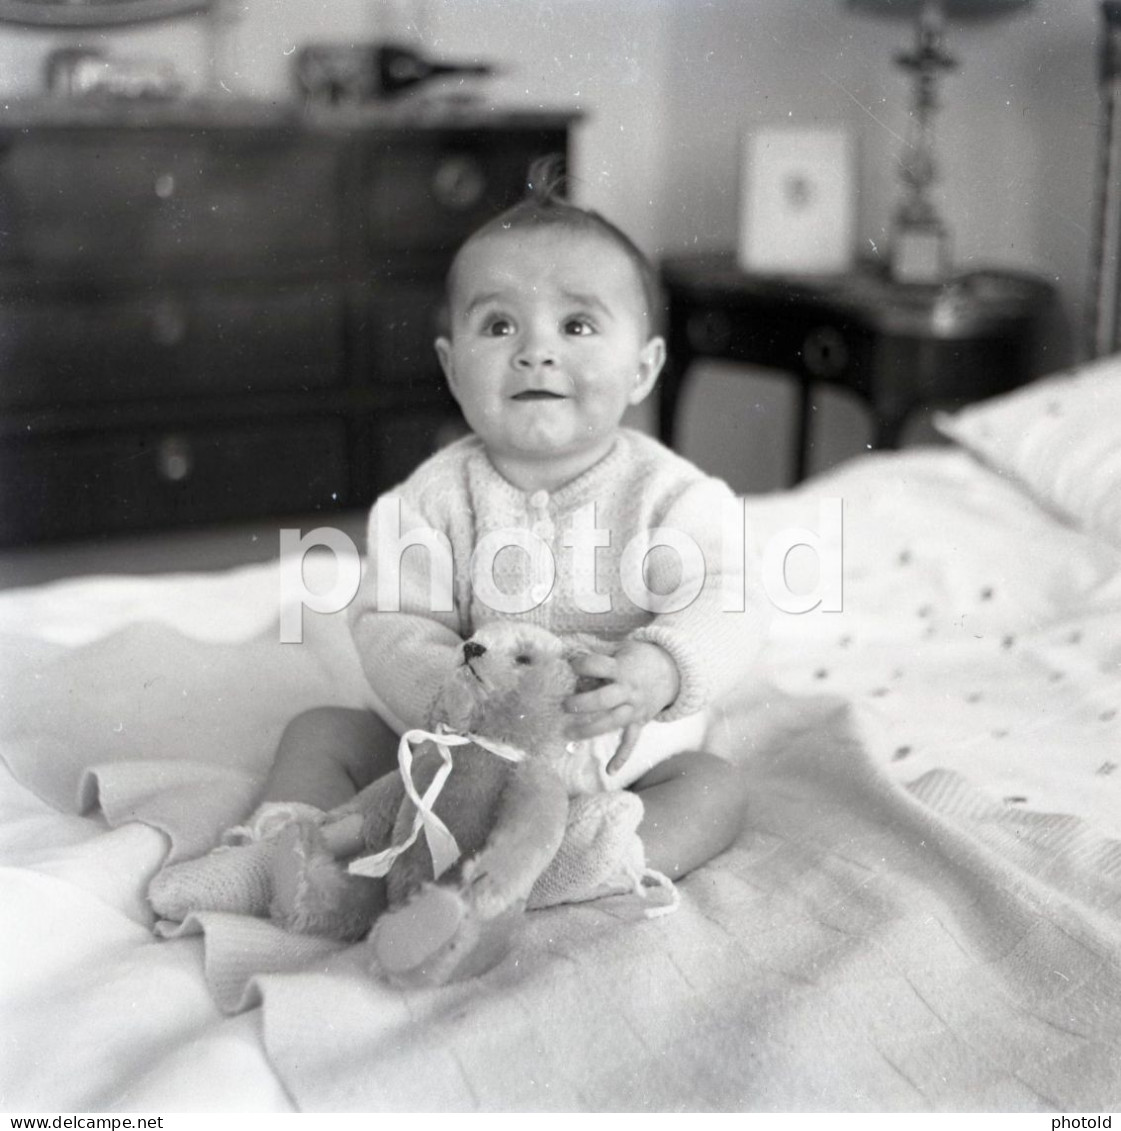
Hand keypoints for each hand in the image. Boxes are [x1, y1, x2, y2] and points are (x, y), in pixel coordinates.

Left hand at [564, 640, 679, 747]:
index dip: (582, 664)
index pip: (598, 666)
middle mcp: (629, 690)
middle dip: (583, 703)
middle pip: (604, 699)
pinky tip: (609, 771)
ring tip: (568, 733)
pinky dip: (622, 757)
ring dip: (590, 729)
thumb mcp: (622, 649)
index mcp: (622, 668)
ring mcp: (635, 708)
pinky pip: (631, 741)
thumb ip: (600, 656)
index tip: (571, 665)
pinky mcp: (640, 721)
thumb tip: (570, 657)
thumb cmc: (639, 658)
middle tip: (564, 705)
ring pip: (612, 722)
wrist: (673, 669)